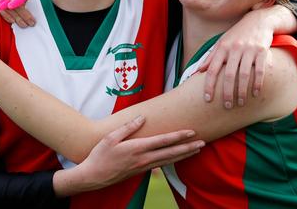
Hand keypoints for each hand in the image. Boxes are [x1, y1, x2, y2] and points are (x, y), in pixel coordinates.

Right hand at [54, 116, 204, 195]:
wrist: (93, 176)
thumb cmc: (99, 155)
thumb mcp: (111, 137)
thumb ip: (128, 127)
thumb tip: (142, 118)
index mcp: (137, 148)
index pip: (163, 141)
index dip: (179, 136)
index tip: (191, 132)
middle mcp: (143, 159)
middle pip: (171, 153)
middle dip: (188, 147)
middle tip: (203, 142)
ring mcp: (143, 167)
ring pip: (168, 160)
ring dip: (184, 155)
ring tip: (197, 150)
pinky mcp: (141, 171)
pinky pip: (161, 164)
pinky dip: (173, 160)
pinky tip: (178, 158)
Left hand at [198, 8, 274, 108]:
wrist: (258, 20)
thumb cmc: (237, 35)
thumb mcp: (222, 42)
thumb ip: (211, 57)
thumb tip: (199, 71)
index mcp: (222, 47)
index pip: (212, 69)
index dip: (208, 85)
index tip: (207, 99)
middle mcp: (234, 48)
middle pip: (229, 74)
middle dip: (227, 92)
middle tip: (227, 106)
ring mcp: (249, 49)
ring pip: (244, 74)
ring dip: (242, 91)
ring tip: (240, 103)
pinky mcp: (262, 51)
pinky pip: (260, 70)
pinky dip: (257, 83)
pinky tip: (255, 93)